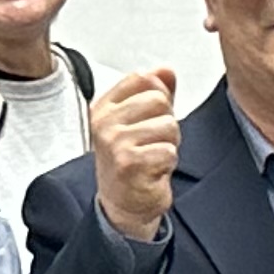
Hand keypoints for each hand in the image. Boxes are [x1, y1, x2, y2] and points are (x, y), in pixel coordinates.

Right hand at [90, 66, 179, 241]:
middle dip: (167, 122)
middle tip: (152, 142)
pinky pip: (168, 151)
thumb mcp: (141, 121)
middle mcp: (105, 122)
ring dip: (169, 145)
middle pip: (159, 99)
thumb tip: (166, 70)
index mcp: (105, 107)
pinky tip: (153, 170)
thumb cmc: (131, 162)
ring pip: (168, 125)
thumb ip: (155, 92)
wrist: (123, 203)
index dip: (159, 95)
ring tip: (152, 157)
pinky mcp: (128, 162)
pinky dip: (168, 163)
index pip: (142, 78)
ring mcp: (114, 142)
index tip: (149, 116)